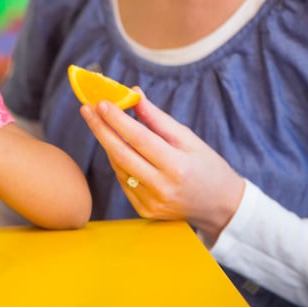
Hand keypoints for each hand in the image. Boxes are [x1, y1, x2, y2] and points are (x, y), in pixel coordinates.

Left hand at [81, 91, 244, 240]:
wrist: (221, 207)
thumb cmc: (207, 167)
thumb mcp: (189, 139)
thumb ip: (158, 119)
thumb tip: (134, 95)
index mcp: (177, 166)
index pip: (139, 139)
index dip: (118, 120)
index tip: (102, 102)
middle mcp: (162, 188)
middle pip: (121, 154)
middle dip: (100, 129)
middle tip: (86, 109)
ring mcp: (152, 203)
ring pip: (119, 168)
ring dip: (107, 143)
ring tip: (101, 123)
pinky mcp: (145, 211)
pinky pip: (124, 181)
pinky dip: (118, 162)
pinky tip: (116, 147)